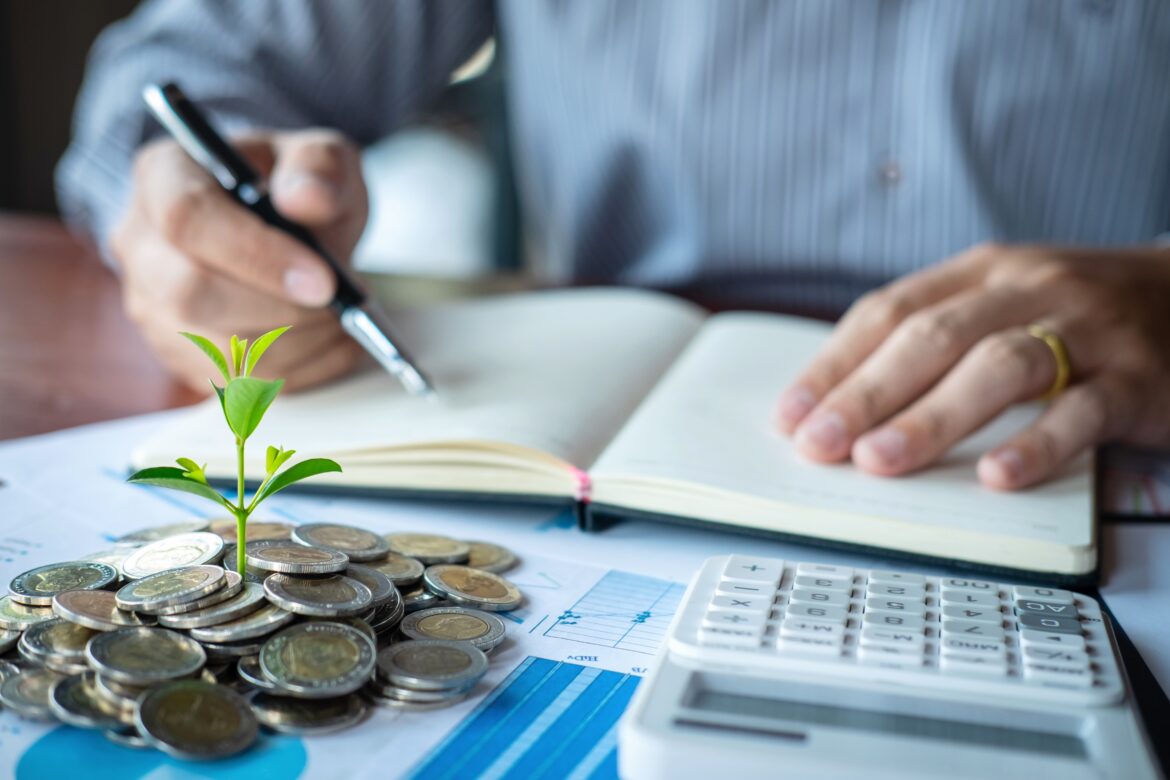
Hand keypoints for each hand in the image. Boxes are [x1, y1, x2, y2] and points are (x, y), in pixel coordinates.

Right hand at [111, 128, 368, 391]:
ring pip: (214, 349)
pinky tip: (330, 342)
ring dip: (298, 344)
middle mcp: (141, 243)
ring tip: (343, 318)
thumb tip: (307, 198)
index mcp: (164, 176)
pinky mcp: (180, 354)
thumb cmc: (294, 188)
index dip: (257, 256)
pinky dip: (299, 371)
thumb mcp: (320, 158)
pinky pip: (237, 384)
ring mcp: (152, 305)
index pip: (187, 220)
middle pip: (190, 294)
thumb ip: (320, 167)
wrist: (285, 227)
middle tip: (340, 301)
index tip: (324, 280)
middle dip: (281, 309)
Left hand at [776, 243, 1169, 489]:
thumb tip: (845, 400)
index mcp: (981, 272)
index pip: (889, 312)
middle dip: (865, 394)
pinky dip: (1037, 444)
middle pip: (931, 338)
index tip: (790, 414)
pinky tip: (997, 477)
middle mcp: (1028, 288)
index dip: (834, 364)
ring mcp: (1086, 329)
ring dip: (932, 417)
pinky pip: (1084, 411)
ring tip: (879, 461)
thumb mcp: (1003, 303)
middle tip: (817, 444)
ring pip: (999, 366)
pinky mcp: (1139, 376)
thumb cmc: (1078, 313)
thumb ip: (937, 338)